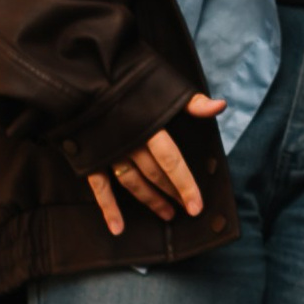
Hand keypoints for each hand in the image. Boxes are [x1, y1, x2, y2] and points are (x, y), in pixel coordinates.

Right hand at [88, 91, 226, 237]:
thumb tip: (221, 106)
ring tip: (166, 215)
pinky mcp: (91, 157)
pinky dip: (108, 209)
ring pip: (133, 183)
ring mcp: (109, 152)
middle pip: (155, 175)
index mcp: (150, 126)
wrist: (83, 75)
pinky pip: (99, 188)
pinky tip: (117, 228)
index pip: (173, 162)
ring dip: (149, 201)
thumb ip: (191, 101)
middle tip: (184, 212)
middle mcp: (131, 143)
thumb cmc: (128, 77)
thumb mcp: (163, 84)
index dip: (185, 185)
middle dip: (171, 195)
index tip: (196, 207)